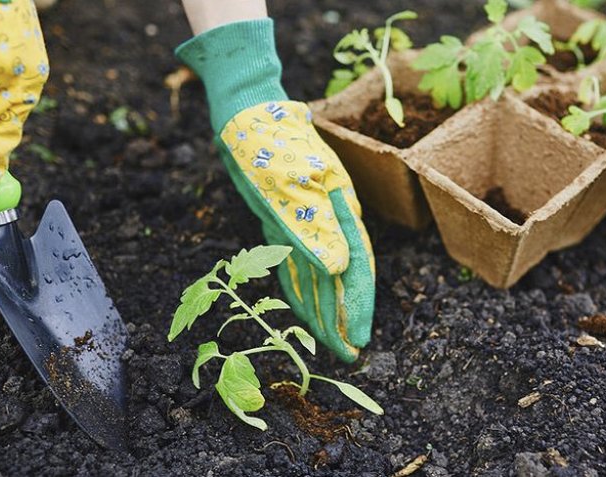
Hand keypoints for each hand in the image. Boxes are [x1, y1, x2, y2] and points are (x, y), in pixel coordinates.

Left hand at [176, 19, 375, 361]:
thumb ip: (315, 228)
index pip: (355, 267)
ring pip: (319, 276)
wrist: (246, 115)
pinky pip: (296, 265)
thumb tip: (339, 271)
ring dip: (324, 309)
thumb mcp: (291, 184)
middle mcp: (328, 220)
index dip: (358, 307)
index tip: (359, 341)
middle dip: (343, 317)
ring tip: (331, 343)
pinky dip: (302, 289)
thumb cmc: (269, 143)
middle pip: (340, 278)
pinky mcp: (284, 223)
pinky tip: (304, 309)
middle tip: (347, 355)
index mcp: (340, 211)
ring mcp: (307, 222)